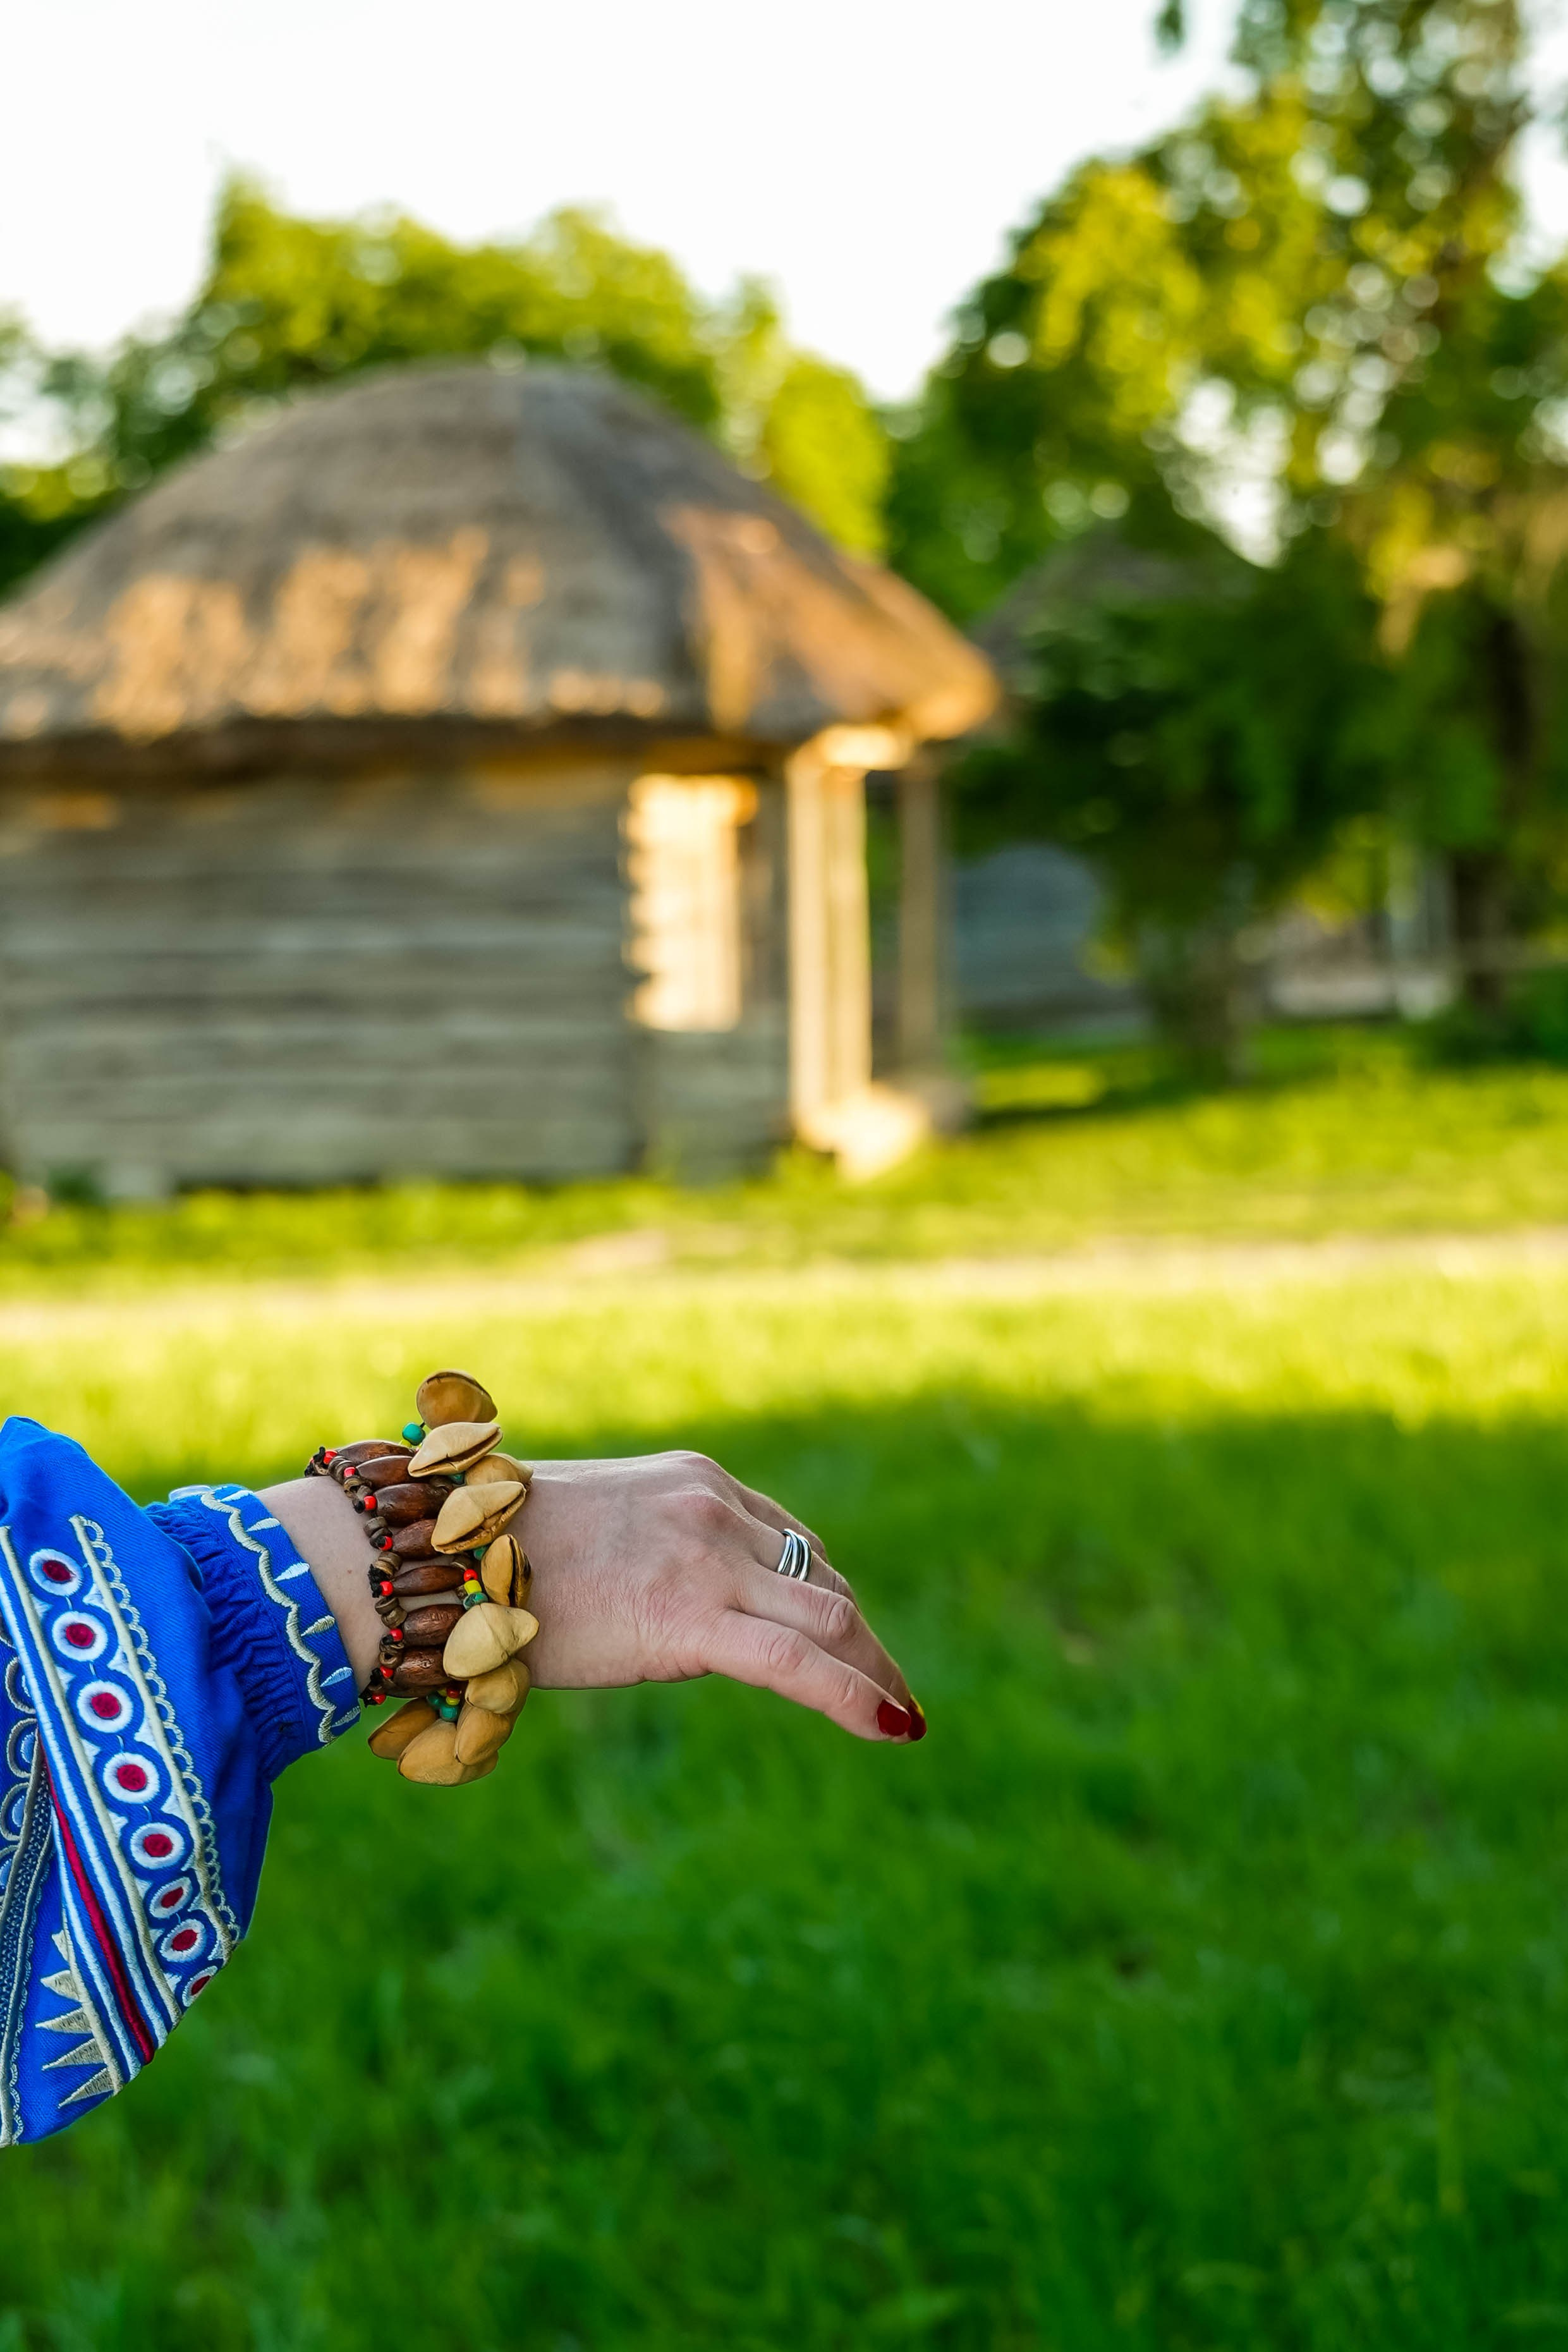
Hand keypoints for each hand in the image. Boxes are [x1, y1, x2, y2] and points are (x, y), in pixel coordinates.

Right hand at [263, 1451, 923, 1744]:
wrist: (444, 1548)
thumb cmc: (492, 1551)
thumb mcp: (592, 1535)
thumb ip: (644, 1557)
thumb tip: (646, 1607)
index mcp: (695, 1481)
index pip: (790, 1541)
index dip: (827, 1597)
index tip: (847, 1639)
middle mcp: (715, 1507)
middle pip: (820, 1579)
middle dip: (862, 1639)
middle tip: (891, 1690)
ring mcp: (708, 1558)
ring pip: (828, 1618)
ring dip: (872, 1670)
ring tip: (900, 1717)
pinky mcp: (693, 1617)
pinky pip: (799, 1661)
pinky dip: (856, 1694)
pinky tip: (891, 1726)